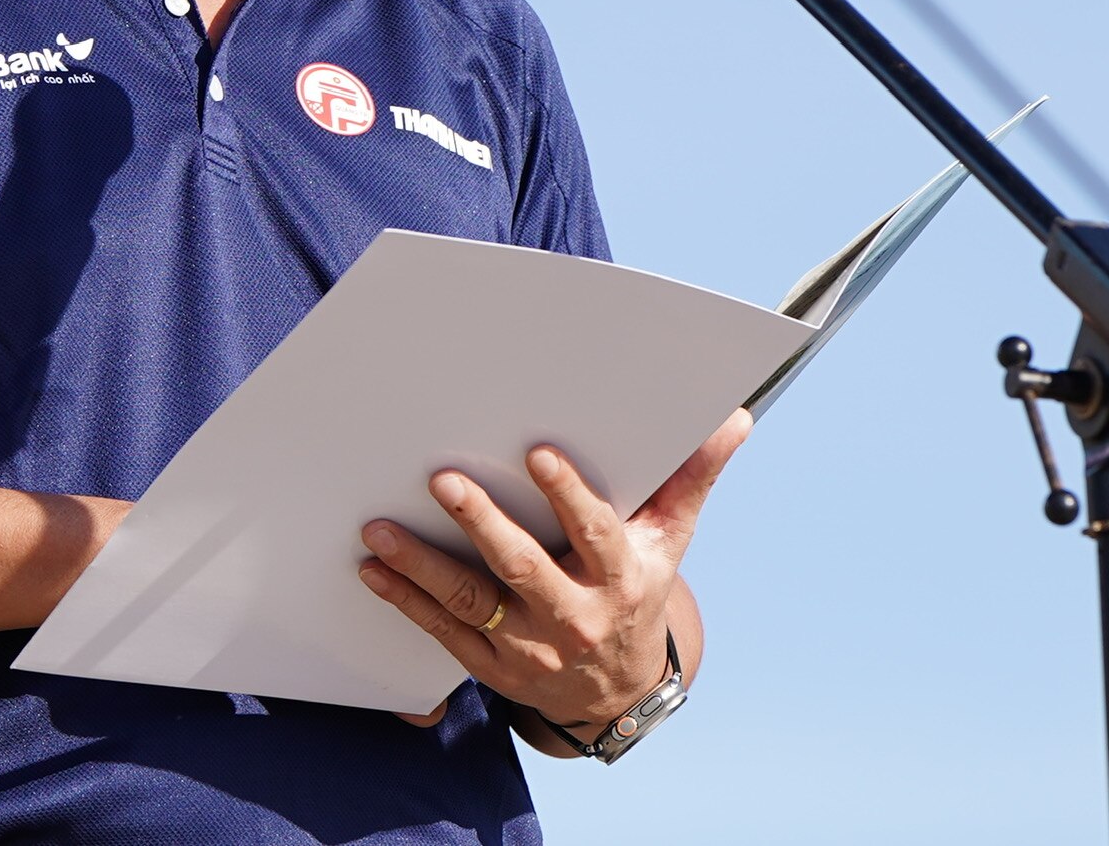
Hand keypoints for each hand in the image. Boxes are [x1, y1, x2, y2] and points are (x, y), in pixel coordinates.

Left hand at [357, 409, 750, 734]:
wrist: (616, 692)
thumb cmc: (638, 591)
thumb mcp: (669, 539)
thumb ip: (692, 476)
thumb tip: (734, 415)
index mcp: (618, 576)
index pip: (593, 532)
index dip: (568, 495)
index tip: (536, 452)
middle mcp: (574, 615)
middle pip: (523, 568)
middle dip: (481, 525)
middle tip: (442, 480)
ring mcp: (529, 647)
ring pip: (472, 602)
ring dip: (422, 565)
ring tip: (379, 529)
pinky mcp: (493, 666)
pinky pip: (444, 632)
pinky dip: (406, 599)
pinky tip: (374, 568)